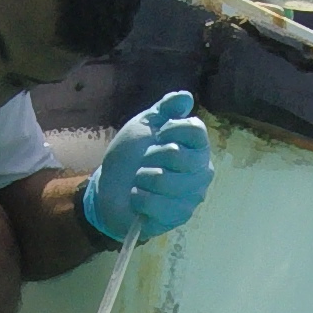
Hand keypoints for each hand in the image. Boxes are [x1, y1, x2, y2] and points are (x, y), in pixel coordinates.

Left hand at [84, 90, 213, 238]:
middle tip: (144, 162)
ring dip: (142, 179)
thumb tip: (186, 97)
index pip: (195, 130)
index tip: (157, 135)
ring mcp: (193, 195)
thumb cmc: (131, 156)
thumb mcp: (144, 125)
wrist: (110, 188)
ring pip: (166, 181)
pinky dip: (140, 199)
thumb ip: (165, 109)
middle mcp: (202, 170)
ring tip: (140, 181)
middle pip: (179, 155)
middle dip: (151, 157)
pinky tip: (138, 198)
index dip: (171, 129)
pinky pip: (158, 204)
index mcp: (196, 146)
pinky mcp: (180, 215)